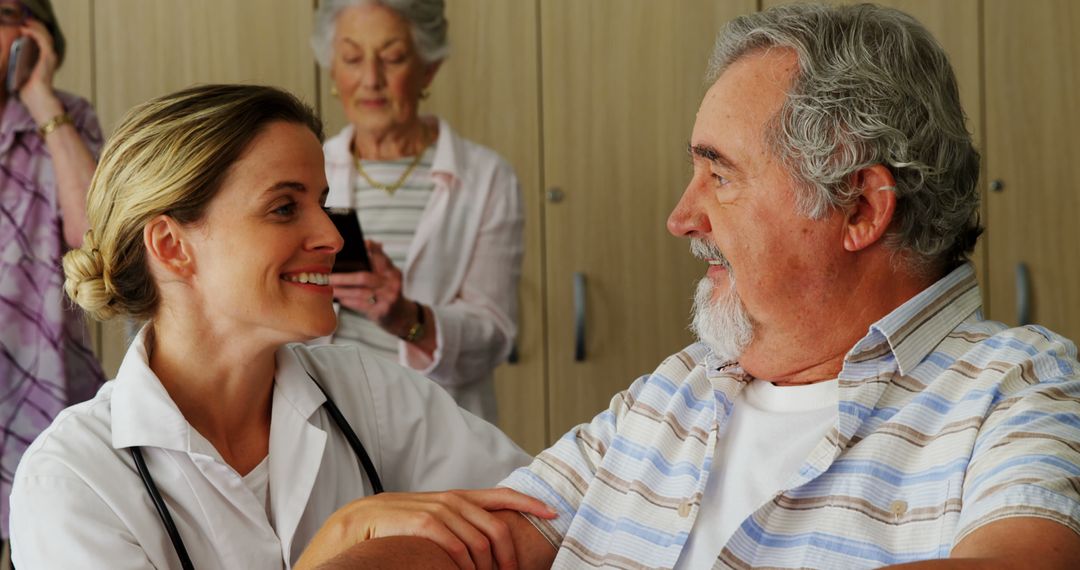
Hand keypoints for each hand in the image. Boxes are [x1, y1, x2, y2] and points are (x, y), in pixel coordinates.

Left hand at [16, 20, 61, 123]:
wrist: (38, 101)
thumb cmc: (30, 94)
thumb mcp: (22, 76)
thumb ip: (21, 68)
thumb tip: (11, 61)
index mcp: (44, 62)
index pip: (42, 43)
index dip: (35, 33)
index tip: (24, 27)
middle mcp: (49, 58)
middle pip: (45, 37)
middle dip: (36, 27)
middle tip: (26, 21)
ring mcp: (50, 58)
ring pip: (46, 36)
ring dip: (35, 27)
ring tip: (26, 23)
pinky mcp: (48, 58)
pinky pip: (43, 41)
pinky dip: (35, 33)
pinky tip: (26, 30)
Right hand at [295, 488, 556, 569]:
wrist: (351, 527)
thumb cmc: (393, 532)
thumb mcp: (432, 525)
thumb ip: (458, 527)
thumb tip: (487, 544)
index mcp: (455, 498)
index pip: (501, 496)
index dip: (530, 504)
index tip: (554, 513)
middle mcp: (448, 499)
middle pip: (496, 524)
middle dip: (510, 554)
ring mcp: (434, 509)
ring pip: (478, 539)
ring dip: (488, 566)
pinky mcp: (419, 522)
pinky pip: (454, 544)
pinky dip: (466, 563)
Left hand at [329, 240, 413, 335]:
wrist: (402, 318)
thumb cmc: (389, 294)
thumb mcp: (389, 278)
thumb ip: (379, 262)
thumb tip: (366, 242)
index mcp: (393, 272)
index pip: (380, 257)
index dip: (369, 250)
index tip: (355, 246)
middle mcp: (392, 284)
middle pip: (364, 277)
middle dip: (343, 277)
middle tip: (328, 276)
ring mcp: (388, 298)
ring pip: (359, 292)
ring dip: (342, 290)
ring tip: (329, 288)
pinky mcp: (382, 311)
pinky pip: (360, 305)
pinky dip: (348, 301)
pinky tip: (339, 298)